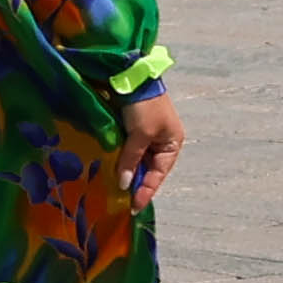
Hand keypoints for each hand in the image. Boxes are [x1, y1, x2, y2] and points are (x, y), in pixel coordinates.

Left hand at [117, 88, 186, 203]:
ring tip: (115, 190)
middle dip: (136, 183)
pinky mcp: (133, 128)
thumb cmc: (143, 106)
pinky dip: (121, 160)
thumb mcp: (140, 134)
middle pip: (148, 169)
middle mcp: (162, 142)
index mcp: (172, 144)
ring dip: (127, 172)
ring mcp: (147, 135)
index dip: (146, 191)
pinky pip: (128, 150)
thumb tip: (124, 184)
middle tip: (122, 202)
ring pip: (137, 161)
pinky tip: (111, 169)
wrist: (132, 75)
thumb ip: (131, 159)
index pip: (158, 175)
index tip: (134, 207)